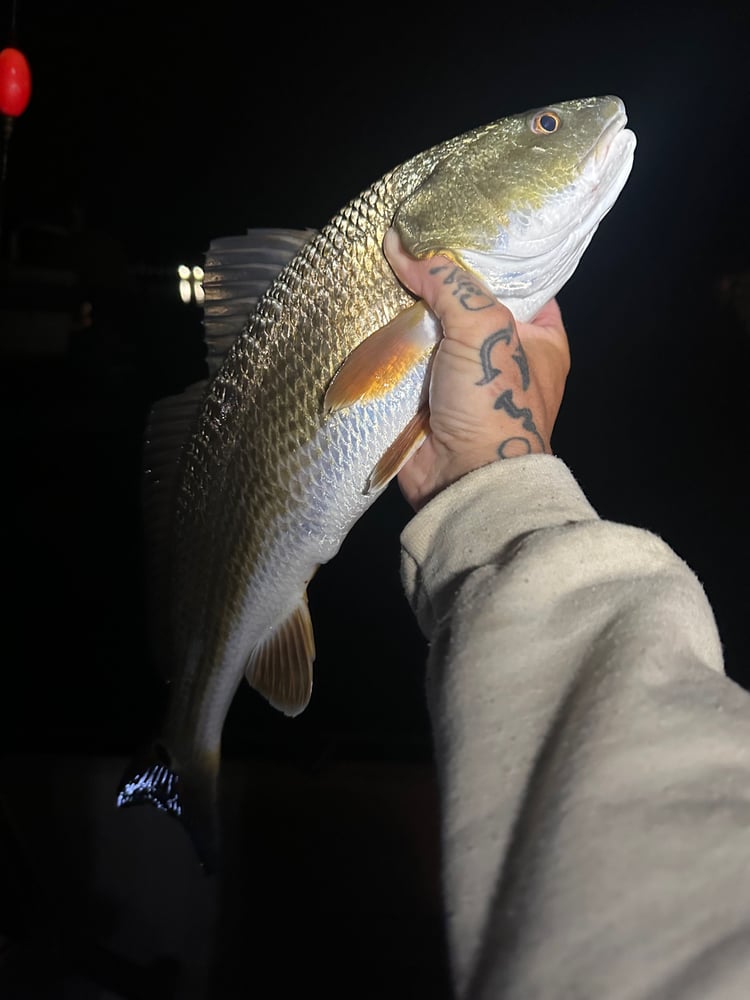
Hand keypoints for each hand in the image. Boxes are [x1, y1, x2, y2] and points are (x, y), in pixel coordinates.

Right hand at [383, 228, 570, 510]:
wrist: (464, 481)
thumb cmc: (493, 402)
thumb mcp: (483, 328)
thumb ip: (447, 281)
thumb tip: (399, 241)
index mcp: (541, 335)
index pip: (519, 278)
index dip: (489, 249)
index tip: (454, 217)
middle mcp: (504, 352)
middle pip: (467, 299)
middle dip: (437, 275)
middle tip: (406, 233)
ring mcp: (463, 376)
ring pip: (432, 327)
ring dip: (407, 305)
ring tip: (378, 259)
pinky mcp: (427, 396)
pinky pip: (406, 357)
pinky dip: (389, 338)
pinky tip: (366, 304)